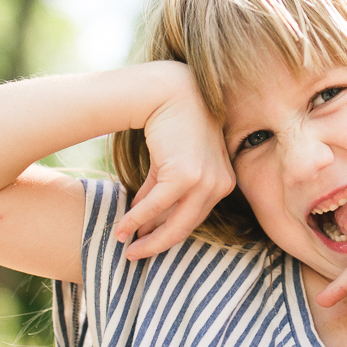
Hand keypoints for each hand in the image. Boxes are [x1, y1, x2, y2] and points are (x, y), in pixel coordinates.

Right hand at [114, 63, 235, 258]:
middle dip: (159, 243)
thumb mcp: (169, 162)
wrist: (168, 91)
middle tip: (136, 255)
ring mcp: (206, 180)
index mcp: (224, 181)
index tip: (149, 243)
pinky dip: (138, 219)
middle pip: (188, 226)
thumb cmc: (170, 122)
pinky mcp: (187, 175)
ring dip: (147, 238)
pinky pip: (158, 206)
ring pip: (175, 222)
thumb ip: (161, 190)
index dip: (170, 232)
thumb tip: (142, 219)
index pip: (196, 216)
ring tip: (126, 247)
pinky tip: (122, 229)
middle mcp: (221, 184)